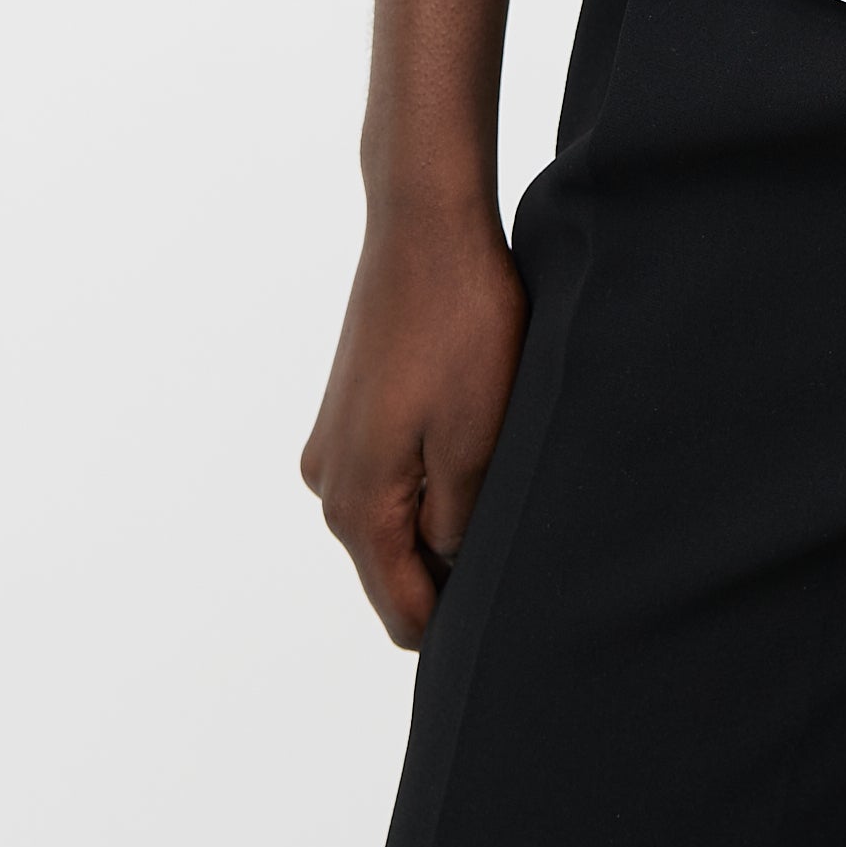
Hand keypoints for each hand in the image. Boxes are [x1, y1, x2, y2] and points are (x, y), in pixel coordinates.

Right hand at [301, 192, 526, 645]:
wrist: (425, 224)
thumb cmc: (461, 327)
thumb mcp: (478, 442)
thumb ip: (458, 529)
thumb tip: (449, 575)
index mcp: (356, 507)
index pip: (406, 616)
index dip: (461, 623)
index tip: (514, 595)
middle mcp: (327, 484)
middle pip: (397, 570)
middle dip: (454, 563)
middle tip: (518, 517)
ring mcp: (333, 443)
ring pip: (396, 518)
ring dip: (444, 509)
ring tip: (498, 457)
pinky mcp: (349, 409)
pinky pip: (391, 473)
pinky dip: (430, 469)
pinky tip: (472, 425)